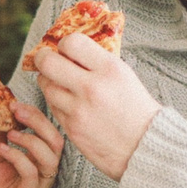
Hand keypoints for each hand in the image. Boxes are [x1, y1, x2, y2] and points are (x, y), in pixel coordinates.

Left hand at [0, 98, 65, 187]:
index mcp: (40, 160)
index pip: (49, 132)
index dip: (36, 115)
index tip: (15, 103)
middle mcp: (45, 171)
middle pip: (56, 142)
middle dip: (39, 122)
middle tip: (17, 111)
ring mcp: (41, 185)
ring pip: (50, 158)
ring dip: (31, 140)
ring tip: (11, 133)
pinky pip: (32, 174)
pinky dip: (18, 158)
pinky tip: (2, 150)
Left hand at [30, 33, 159, 181]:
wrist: (144, 145)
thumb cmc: (136, 108)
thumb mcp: (124, 74)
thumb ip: (98, 61)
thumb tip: (70, 49)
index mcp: (109, 69)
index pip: (71, 42)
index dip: (64, 43)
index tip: (65, 49)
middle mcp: (92, 87)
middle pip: (48, 63)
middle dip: (43, 58)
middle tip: (44, 59)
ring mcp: (79, 110)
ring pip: (46, 86)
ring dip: (48, 81)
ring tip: (57, 81)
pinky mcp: (72, 128)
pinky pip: (53, 107)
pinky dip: (55, 101)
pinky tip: (66, 100)